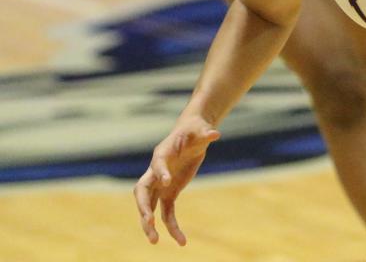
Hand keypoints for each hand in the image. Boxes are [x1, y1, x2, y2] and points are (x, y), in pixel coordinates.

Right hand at [134, 117, 220, 245]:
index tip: (166, 181)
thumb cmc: (194, 131)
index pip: (157, 163)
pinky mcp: (169, 193)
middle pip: (142, 191)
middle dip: (143, 206)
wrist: (191, 135)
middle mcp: (156, 171)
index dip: (161, 172)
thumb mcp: (201, 131)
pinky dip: (172, 226)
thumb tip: (216, 133)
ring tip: (154, 242)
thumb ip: (206, 134)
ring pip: (149, 207)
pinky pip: (166, 213)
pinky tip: (181, 241)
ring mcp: (161, 184)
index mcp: (162, 153)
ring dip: (149, 224)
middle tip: (148, 221)